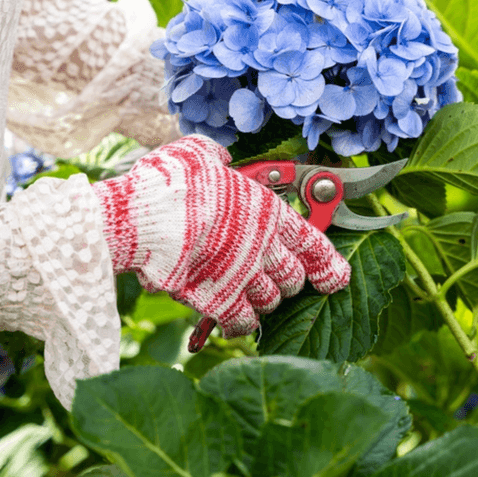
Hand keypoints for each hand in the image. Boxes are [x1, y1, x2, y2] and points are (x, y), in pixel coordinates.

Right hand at [93, 135, 350, 336]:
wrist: (141, 219)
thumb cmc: (170, 182)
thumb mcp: (198, 153)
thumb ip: (217, 157)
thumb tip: (220, 159)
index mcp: (267, 211)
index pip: (314, 244)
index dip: (329, 263)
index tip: (336, 276)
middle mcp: (262, 248)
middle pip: (294, 278)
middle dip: (288, 279)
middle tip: (275, 276)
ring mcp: (243, 277)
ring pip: (271, 301)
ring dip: (264, 299)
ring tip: (248, 292)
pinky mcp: (218, 301)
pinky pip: (243, 322)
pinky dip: (241, 323)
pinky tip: (233, 319)